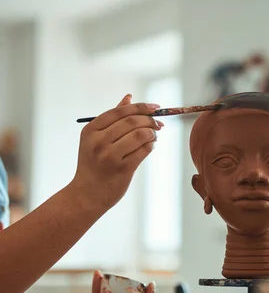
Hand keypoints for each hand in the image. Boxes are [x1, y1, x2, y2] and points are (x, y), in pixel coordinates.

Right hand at [70, 94, 163, 212]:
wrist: (87, 194)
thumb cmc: (93, 165)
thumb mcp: (94, 139)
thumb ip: (112, 118)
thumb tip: (128, 98)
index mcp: (91, 130)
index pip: (120, 112)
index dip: (141, 107)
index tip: (155, 107)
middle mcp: (98, 141)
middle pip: (132, 122)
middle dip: (150, 120)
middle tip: (158, 124)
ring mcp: (110, 156)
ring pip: (140, 135)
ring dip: (152, 133)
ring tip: (153, 136)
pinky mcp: (122, 169)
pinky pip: (144, 150)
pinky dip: (151, 145)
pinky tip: (150, 146)